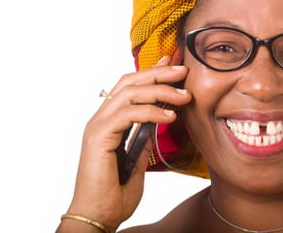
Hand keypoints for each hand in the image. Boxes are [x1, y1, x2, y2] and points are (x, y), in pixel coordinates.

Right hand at [62, 55, 190, 231]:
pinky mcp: (98, 136)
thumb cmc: (115, 193)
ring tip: (185, 96)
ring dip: (161, 90)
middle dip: (158, 73)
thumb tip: (157, 119)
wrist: (99, 216)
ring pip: (130, 93)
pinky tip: (169, 116)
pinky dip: (151, 111)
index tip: (173, 65)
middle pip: (129, 82)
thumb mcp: (138, 158)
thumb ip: (142, 136)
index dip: (152, 73)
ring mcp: (98, 125)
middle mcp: (101, 118)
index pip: (130, 87)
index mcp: (110, 121)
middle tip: (183, 70)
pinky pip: (128, 114)